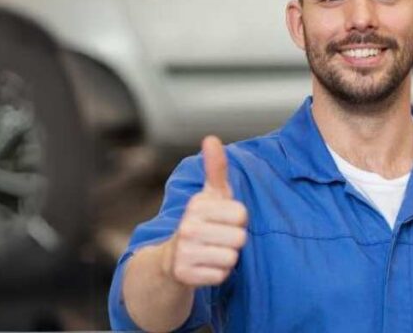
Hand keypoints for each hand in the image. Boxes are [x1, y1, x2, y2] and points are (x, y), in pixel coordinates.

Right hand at [162, 136, 247, 286]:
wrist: (170, 261)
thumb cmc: (200, 223)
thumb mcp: (209, 196)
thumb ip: (215, 168)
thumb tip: (211, 138)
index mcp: (197, 205)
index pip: (241, 214)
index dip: (237, 220)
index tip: (222, 221)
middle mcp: (188, 227)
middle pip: (240, 238)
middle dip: (233, 241)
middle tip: (217, 240)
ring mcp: (185, 252)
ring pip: (232, 258)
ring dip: (226, 258)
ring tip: (211, 252)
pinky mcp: (185, 275)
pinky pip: (221, 275)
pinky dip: (217, 274)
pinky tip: (205, 267)